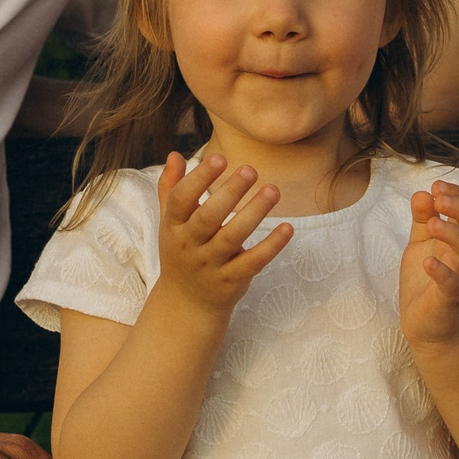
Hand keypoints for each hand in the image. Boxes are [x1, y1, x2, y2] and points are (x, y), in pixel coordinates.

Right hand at [151, 151, 290, 318]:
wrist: (186, 304)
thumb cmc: (182, 252)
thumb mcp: (171, 223)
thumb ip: (171, 188)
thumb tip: (174, 154)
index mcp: (173, 227)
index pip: (180, 200)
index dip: (198, 179)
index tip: (219, 158)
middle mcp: (189, 246)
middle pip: (208, 218)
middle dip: (229, 193)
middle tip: (251, 169)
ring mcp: (210, 265)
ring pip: (232, 238)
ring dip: (254, 213)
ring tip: (273, 190)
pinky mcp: (232, 281)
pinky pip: (252, 263)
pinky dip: (271, 246)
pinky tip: (288, 228)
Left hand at [399, 180, 458, 347]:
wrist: (425, 328)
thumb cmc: (426, 282)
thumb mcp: (420, 245)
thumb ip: (422, 219)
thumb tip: (422, 193)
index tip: (438, 185)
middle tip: (440, 196)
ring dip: (456, 235)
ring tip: (433, 224)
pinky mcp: (448, 302)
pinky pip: (453, 286)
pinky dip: (442, 273)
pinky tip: (427, 262)